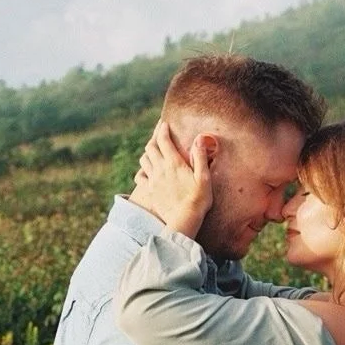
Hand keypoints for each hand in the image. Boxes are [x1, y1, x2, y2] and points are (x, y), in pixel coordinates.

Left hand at [134, 120, 212, 237]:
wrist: (184, 220)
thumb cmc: (198, 199)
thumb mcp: (204, 177)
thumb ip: (200, 157)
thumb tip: (200, 138)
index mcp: (174, 163)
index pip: (164, 140)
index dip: (163, 129)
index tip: (164, 123)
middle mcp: (160, 169)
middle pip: (150, 147)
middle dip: (154, 138)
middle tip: (159, 135)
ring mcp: (153, 180)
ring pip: (143, 159)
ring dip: (148, 153)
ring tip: (153, 151)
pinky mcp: (150, 191)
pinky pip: (140, 177)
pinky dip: (142, 171)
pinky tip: (146, 171)